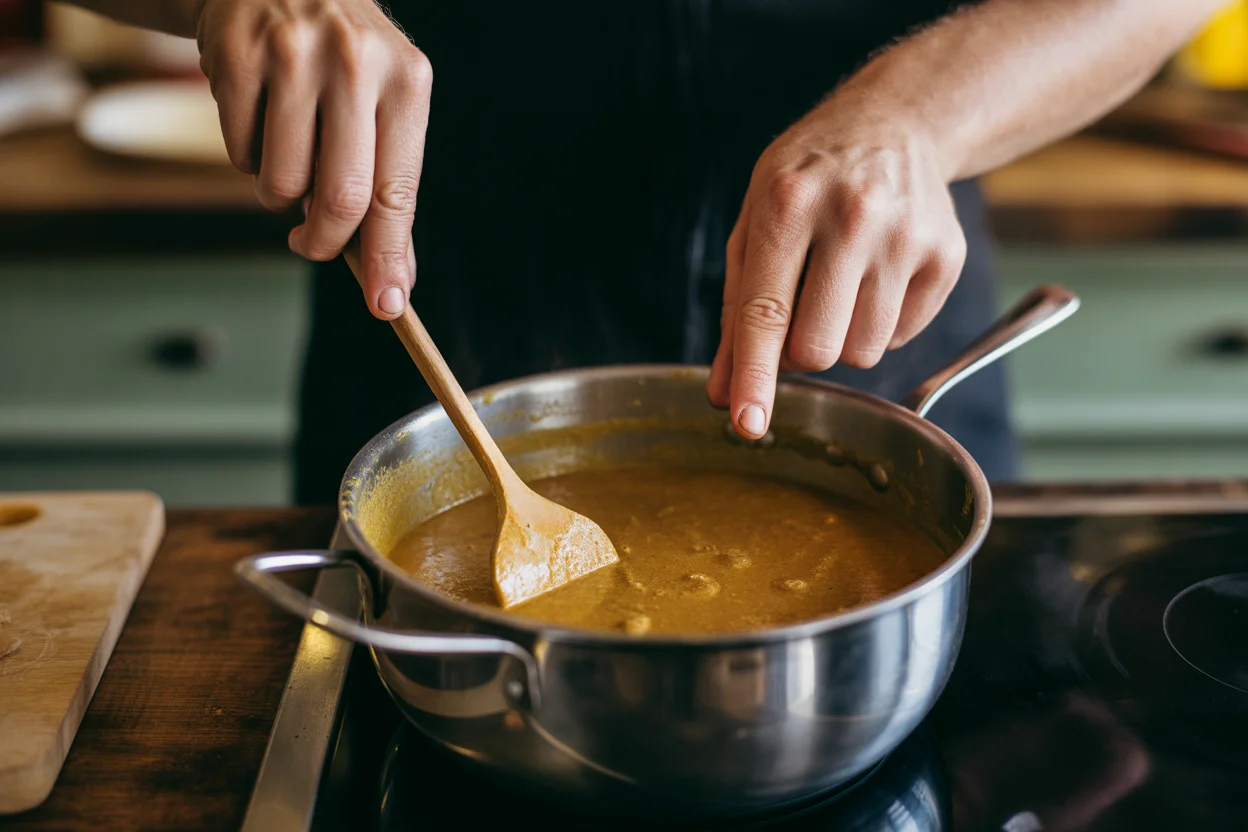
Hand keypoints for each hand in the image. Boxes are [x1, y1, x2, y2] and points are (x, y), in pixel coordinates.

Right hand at [196, 0, 430, 318]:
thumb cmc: (346, 62)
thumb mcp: (387, 107)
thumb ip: (389, 189)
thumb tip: (393, 280)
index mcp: (407, 83)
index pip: (397, 192)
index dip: (388, 257)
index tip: (385, 305)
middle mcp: (355, 64)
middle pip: (341, 198)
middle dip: (323, 242)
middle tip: (310, 246)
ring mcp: (292, 56)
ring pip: (282, 182)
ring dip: (281, 194)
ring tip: (290, 155)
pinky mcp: (236, 55)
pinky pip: (240, 151)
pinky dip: (249, 156)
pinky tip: (262, 117)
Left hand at [706, 98, 966, 438]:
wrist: (894, 123)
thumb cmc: (806, 180)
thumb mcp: (754, 224)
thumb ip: (737, 312)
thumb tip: (722, 393)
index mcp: (788, 204)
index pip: (765, 312)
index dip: (755, 376)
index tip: (747, 424)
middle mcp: (852, 216)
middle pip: (818, 348)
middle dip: (799, 353)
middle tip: (798, 313)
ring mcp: (907, 236)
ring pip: (863, 352)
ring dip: (841, 338)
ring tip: (839, 285)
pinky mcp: (946, 255)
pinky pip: (901, 337)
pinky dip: (879, 323)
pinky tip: (875, 275)